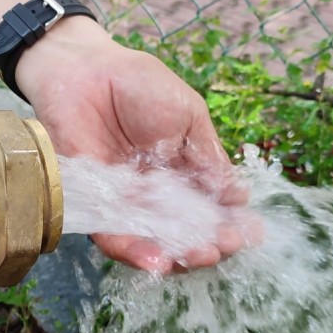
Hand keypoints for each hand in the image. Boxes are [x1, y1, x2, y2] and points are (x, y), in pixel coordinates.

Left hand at [16, 17, 249, 272]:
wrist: (84, 71)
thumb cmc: (139, 84)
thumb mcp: (188, 115)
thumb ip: (207, 157)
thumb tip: (237, 197)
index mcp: (183, 172)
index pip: (209, 208)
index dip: (228, 224)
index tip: (249, 233)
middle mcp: (155, 194)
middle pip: (183, 232)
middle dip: (208, 244)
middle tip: (225, 246)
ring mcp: (125, 202)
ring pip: (152, 241)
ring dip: (178, 256)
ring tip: (200, 257)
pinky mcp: (94, 205)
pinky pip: (114, 236)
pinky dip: (135, 252)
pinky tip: (159, 261)